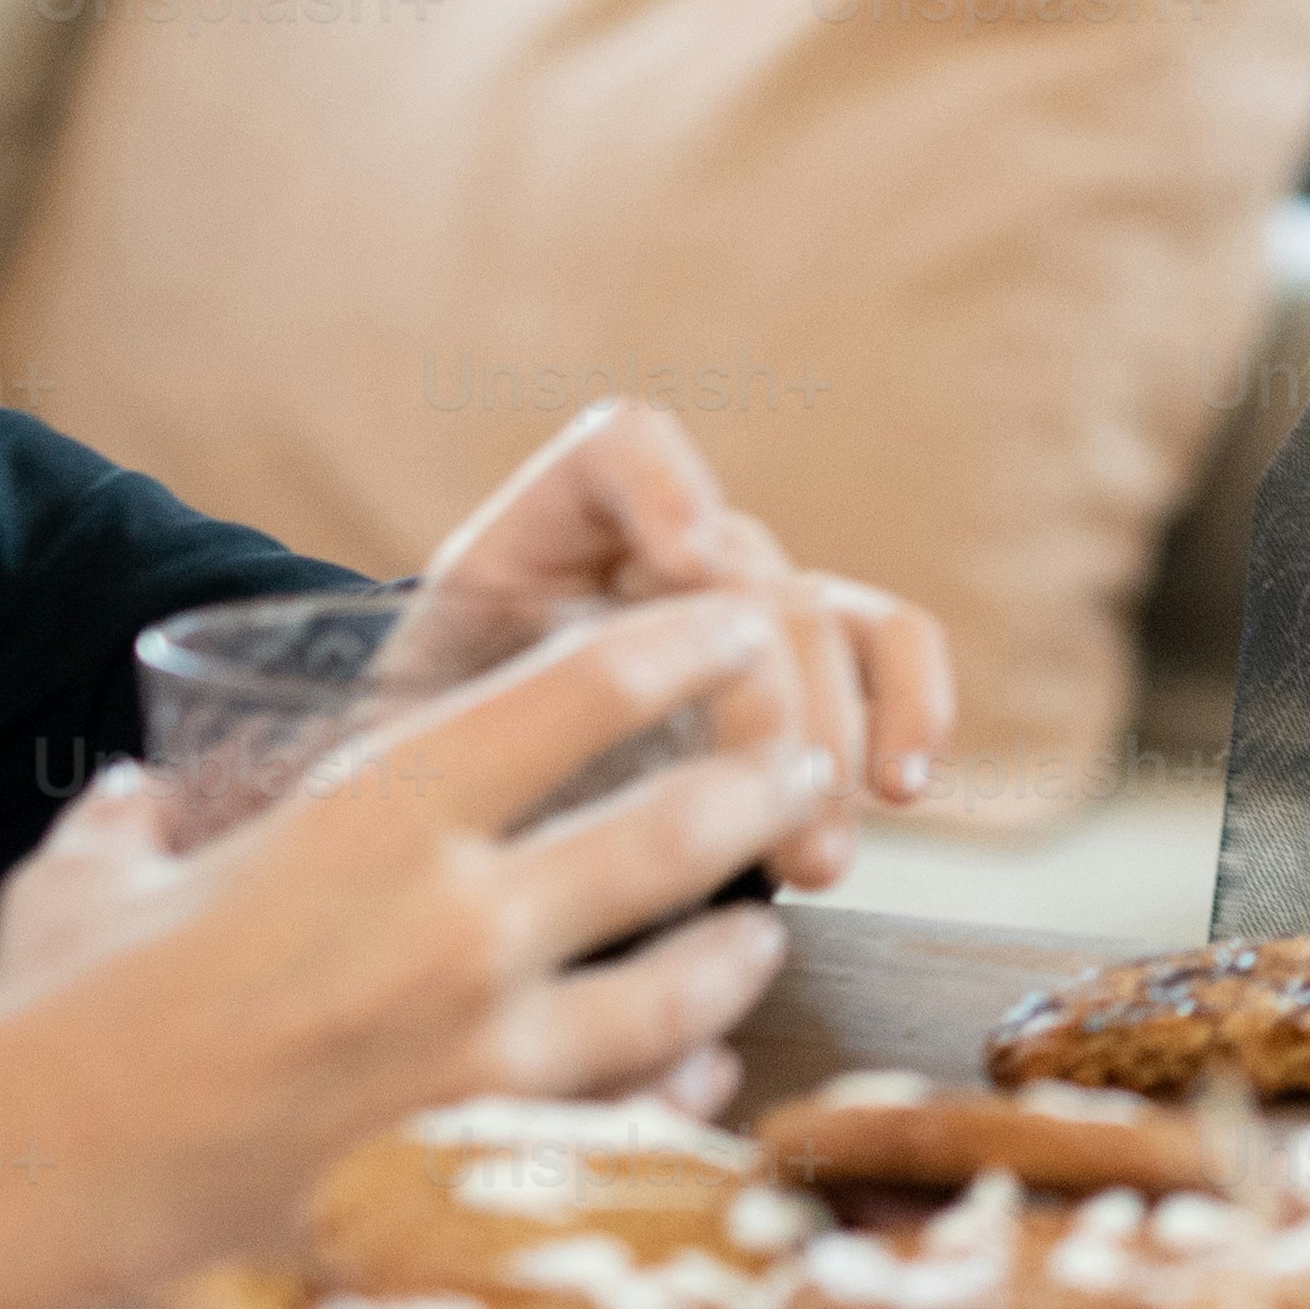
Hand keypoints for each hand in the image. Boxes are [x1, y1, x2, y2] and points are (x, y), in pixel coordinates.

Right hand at [0, 592, 849, 1308]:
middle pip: (679, 832)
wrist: (16, 1195)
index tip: (736, 618)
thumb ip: (134, 822)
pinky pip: (629, 1116)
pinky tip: (694, 1075)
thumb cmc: (41, 1023)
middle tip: (800, 771)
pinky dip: (675, 1089)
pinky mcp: (480, 1172)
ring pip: (686, 987)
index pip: (579, 693)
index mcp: (371, 819)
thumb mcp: (85, 876)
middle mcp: (456, 926)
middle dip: (759, 790)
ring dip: (738, 951)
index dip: (679, 643)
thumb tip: (134, 798)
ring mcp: (482, 1057)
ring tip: (760, 931)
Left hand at [411, 399, 959, 874]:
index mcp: (543, 547)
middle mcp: (660, 555)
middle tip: (761, 823)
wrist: (453, 842)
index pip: (623, 450)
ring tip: (815, 858)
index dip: (668, 489)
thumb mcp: (396, 752)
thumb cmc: (417, 798)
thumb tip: (431, 743)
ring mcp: (743, 605)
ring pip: (828, 621)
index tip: (683, 566)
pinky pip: (890, 647)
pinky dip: (913, 704)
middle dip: (768, 701)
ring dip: (837, 737)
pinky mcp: (810, 667)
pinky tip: (904, 785)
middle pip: (744, 575)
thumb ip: (437, 722)